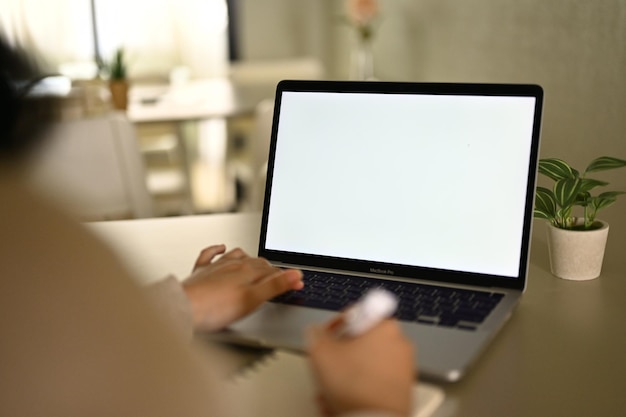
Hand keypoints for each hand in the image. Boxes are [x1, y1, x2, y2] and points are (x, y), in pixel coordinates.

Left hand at [181, 244, 302, 330]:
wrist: (183, 309)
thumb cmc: (214, 308)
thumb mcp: (252, 300)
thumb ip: (275, 286)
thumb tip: (294, 274)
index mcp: (247, 271)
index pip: (273, 271)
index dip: (286, 277)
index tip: (296, 283)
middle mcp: (233, 265)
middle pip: (257, 263)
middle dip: (271, 269)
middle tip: (281, 276)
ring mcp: (216, 267)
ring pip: (237, 256)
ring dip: (249, 258)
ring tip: (257, 263)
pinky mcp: (201, 272)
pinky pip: (210, 254)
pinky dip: (217, 250)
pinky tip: (221, 247)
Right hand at [307, 315, 414, 416]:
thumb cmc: (356, 386)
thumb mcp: (321, 352)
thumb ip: (315, 334)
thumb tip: (315, 331)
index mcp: (385, 326)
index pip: (360, 312)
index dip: (340, 322)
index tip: (330, 333)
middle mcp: (399, 343)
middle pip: (362, 341)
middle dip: (341, 354)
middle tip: (328, 364)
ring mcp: (404, 367)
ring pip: (367, 364)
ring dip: (347, 373)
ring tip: (331, 388)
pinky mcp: (404, 388)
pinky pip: (376, 381)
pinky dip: (359, 387)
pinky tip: (343, 400)